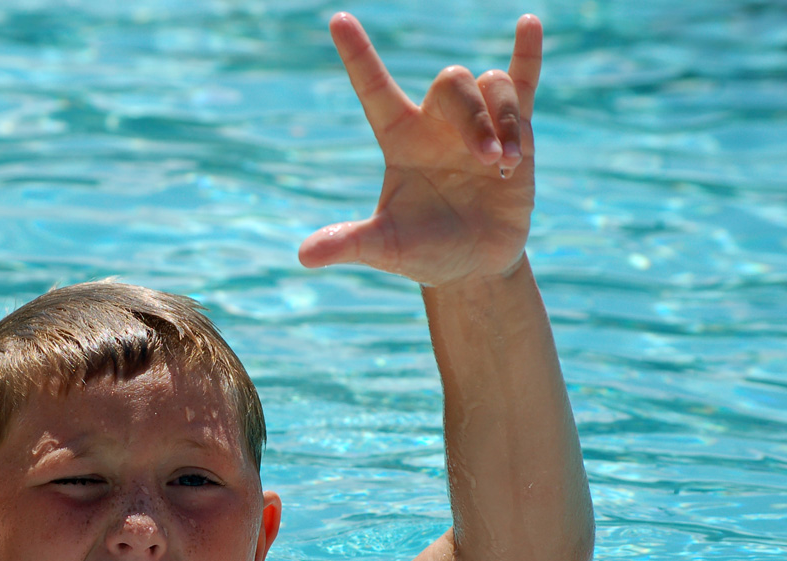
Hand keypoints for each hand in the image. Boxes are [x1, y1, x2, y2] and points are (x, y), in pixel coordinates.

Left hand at [299, 13, 541, 286]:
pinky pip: (524, 81)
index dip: (357, 54)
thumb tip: (303, 256)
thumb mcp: (386, 247)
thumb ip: (349, 243)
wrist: (474, 265)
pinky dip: (528, 54)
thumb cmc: (425, 251)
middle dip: (473, 116)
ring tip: (508, 164)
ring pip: (492, 84)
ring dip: (505, 119)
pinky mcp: (518, 132)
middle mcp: (436, 123)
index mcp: (400, 138)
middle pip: (452, 84)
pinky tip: (528, 24)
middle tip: (486, 159)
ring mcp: (478, 123)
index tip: (337, 20)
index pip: (374, 88)